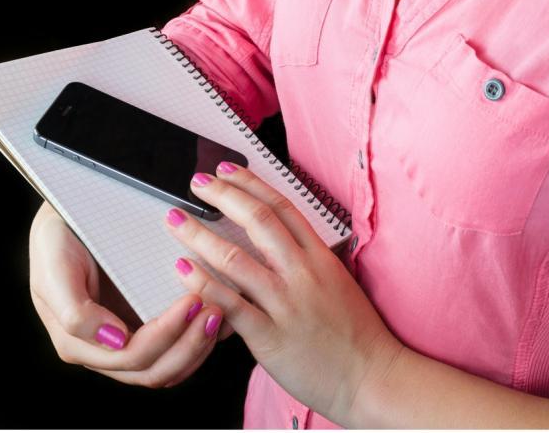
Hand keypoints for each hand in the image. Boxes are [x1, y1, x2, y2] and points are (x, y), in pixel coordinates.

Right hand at [29, 200, 230, 387]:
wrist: (72, 213)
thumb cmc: (60, 237)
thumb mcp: (55, 266)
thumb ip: (75, 311)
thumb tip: (115, 341)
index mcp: (78, 342)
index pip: (132, 357)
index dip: (166, 335)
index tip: (192, 300)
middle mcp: (105, 349)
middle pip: (156, 370)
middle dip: (190, 344)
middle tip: (214, 310)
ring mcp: (129, 340)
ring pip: (170, 366)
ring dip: (199, 345)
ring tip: (220, 312)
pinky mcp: (148, 326)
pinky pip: (179, 347)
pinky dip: (201, 338)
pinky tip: (220, 314)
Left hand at [164, 163, 402, 423]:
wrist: (372, 377)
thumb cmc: (357, 335)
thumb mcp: (338, 284)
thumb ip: (309, 263)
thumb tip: (280, 244)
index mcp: (320, 258)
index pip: (283, 208)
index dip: (252, 184)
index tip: (228, 171)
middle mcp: (303, 275)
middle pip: (258, 222)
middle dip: (224, 196)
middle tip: (198, 182)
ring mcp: (286, 304)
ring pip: (236, 259)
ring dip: (200, 235)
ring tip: (176, 220)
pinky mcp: (270, 336)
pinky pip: (230, 304)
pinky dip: (203, 284)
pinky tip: (183, 269)